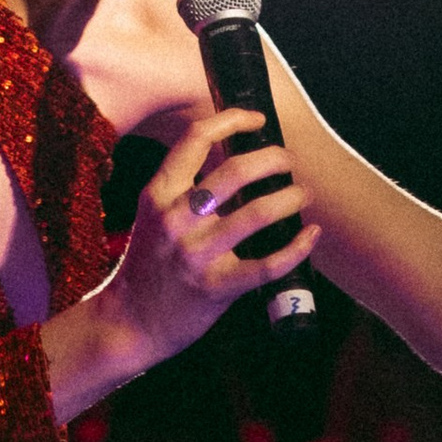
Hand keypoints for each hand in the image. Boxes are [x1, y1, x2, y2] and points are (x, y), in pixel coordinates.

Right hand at [78, 111, 314, 387]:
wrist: (129, 322)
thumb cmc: (147, 265)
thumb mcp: (153, 215)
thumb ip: (184, 188)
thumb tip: (235, 156)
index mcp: (159, 194)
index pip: (195, 139)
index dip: (232, 120)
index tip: (258, 119)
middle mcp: (176, 219)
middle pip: (234, 171)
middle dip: (272, 158)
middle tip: (288, 160)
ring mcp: (196, 254)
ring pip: (258, 213)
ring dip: (290, 197)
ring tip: (303, 193)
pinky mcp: (216, 287)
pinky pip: (268, 264)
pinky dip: (297, 247)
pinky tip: (312, 235)